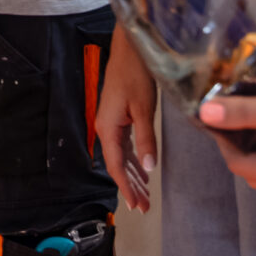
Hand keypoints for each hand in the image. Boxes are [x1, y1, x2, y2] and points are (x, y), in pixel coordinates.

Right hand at [93, 39, 158, 212]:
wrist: (131, 48)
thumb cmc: (136, 74)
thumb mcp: (143, 108)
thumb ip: (146, 139)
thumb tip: (149, 168)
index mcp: (108, 127)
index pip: (116, 166)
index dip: (126, 187)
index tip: (136, 206)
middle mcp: (106, 127)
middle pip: (117, 164)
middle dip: (131, 186)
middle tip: (144, 207)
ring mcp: (112, 121)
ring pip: (122, 155)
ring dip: (133, 175)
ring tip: (145, 194)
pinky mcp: (119, 115)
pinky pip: (125, 144)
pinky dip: (133, 159)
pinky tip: (142, 168)